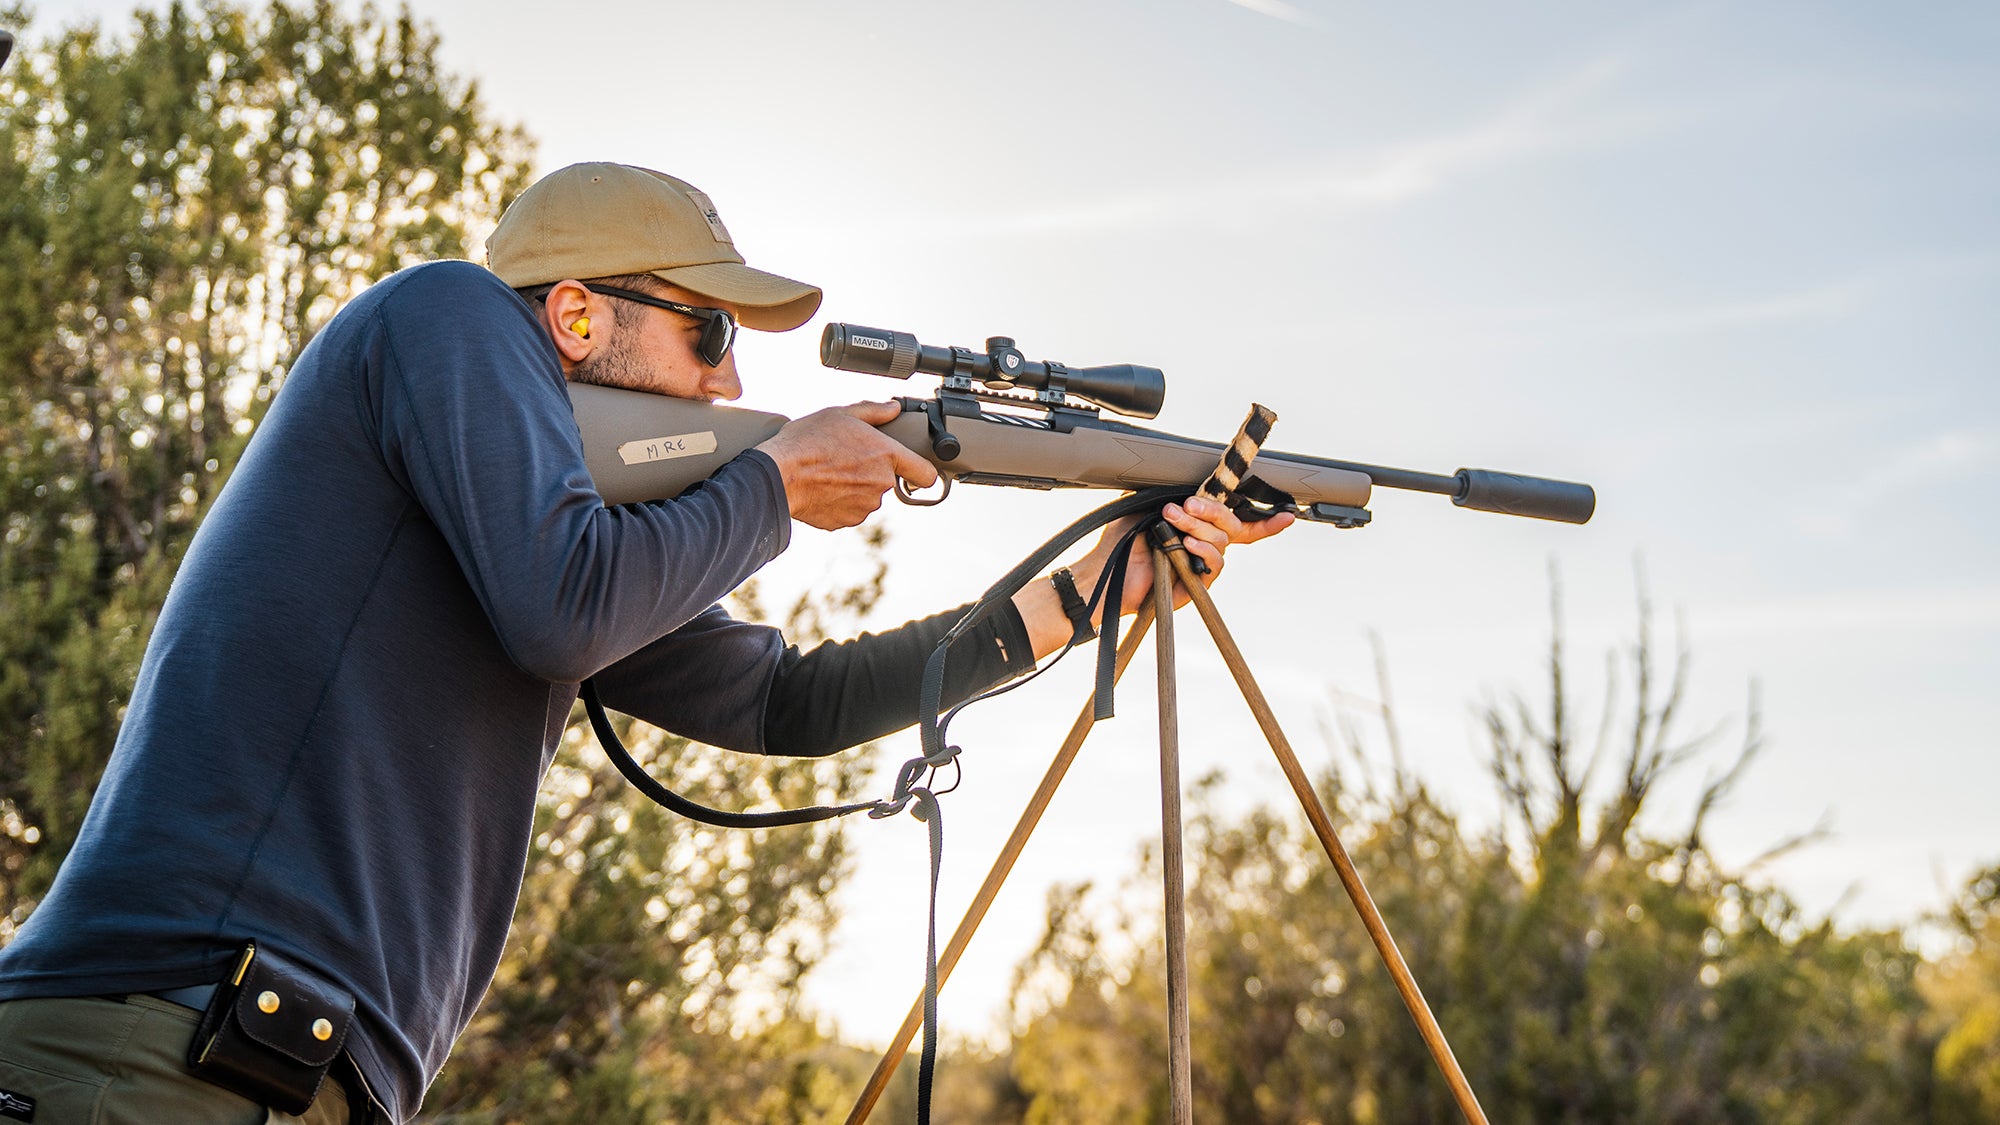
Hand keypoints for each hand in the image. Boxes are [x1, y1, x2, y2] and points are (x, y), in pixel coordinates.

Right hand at [755, 402, 937, 529]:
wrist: (777, 476)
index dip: (922, 472)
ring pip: (868, 496)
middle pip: (888, 481)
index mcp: (886, 456)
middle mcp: (881, 485)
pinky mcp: (845, 521)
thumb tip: (893, 408)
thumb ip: (874, 411)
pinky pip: (849, 510)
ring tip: (830, 470)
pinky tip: (822, 486)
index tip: (913, 470)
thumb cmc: (807, 441)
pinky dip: (840, 500)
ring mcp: (864, 506)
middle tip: (847, 457)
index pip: (927, 474)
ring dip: (856, 486)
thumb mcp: (840, 414)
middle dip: (873, 471)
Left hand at [1013, 494, 1294, 658]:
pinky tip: (1183, 543)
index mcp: (1196, 528)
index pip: (1238, 526)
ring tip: (1171, 520)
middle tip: (1187, 505)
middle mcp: (1203, 547)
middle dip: (1213, 510)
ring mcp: (1201, 566)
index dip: (1265, 524)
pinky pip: (1215, 563)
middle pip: (1231, 526)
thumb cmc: (1119, 540)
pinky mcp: (1197, 585)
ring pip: (1221, 541)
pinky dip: (1203, 548)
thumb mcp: (1147, 503)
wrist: (1104, 571)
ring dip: (1198, 525)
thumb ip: (1173, 491)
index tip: (1288, 515)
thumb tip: (1193, 484)